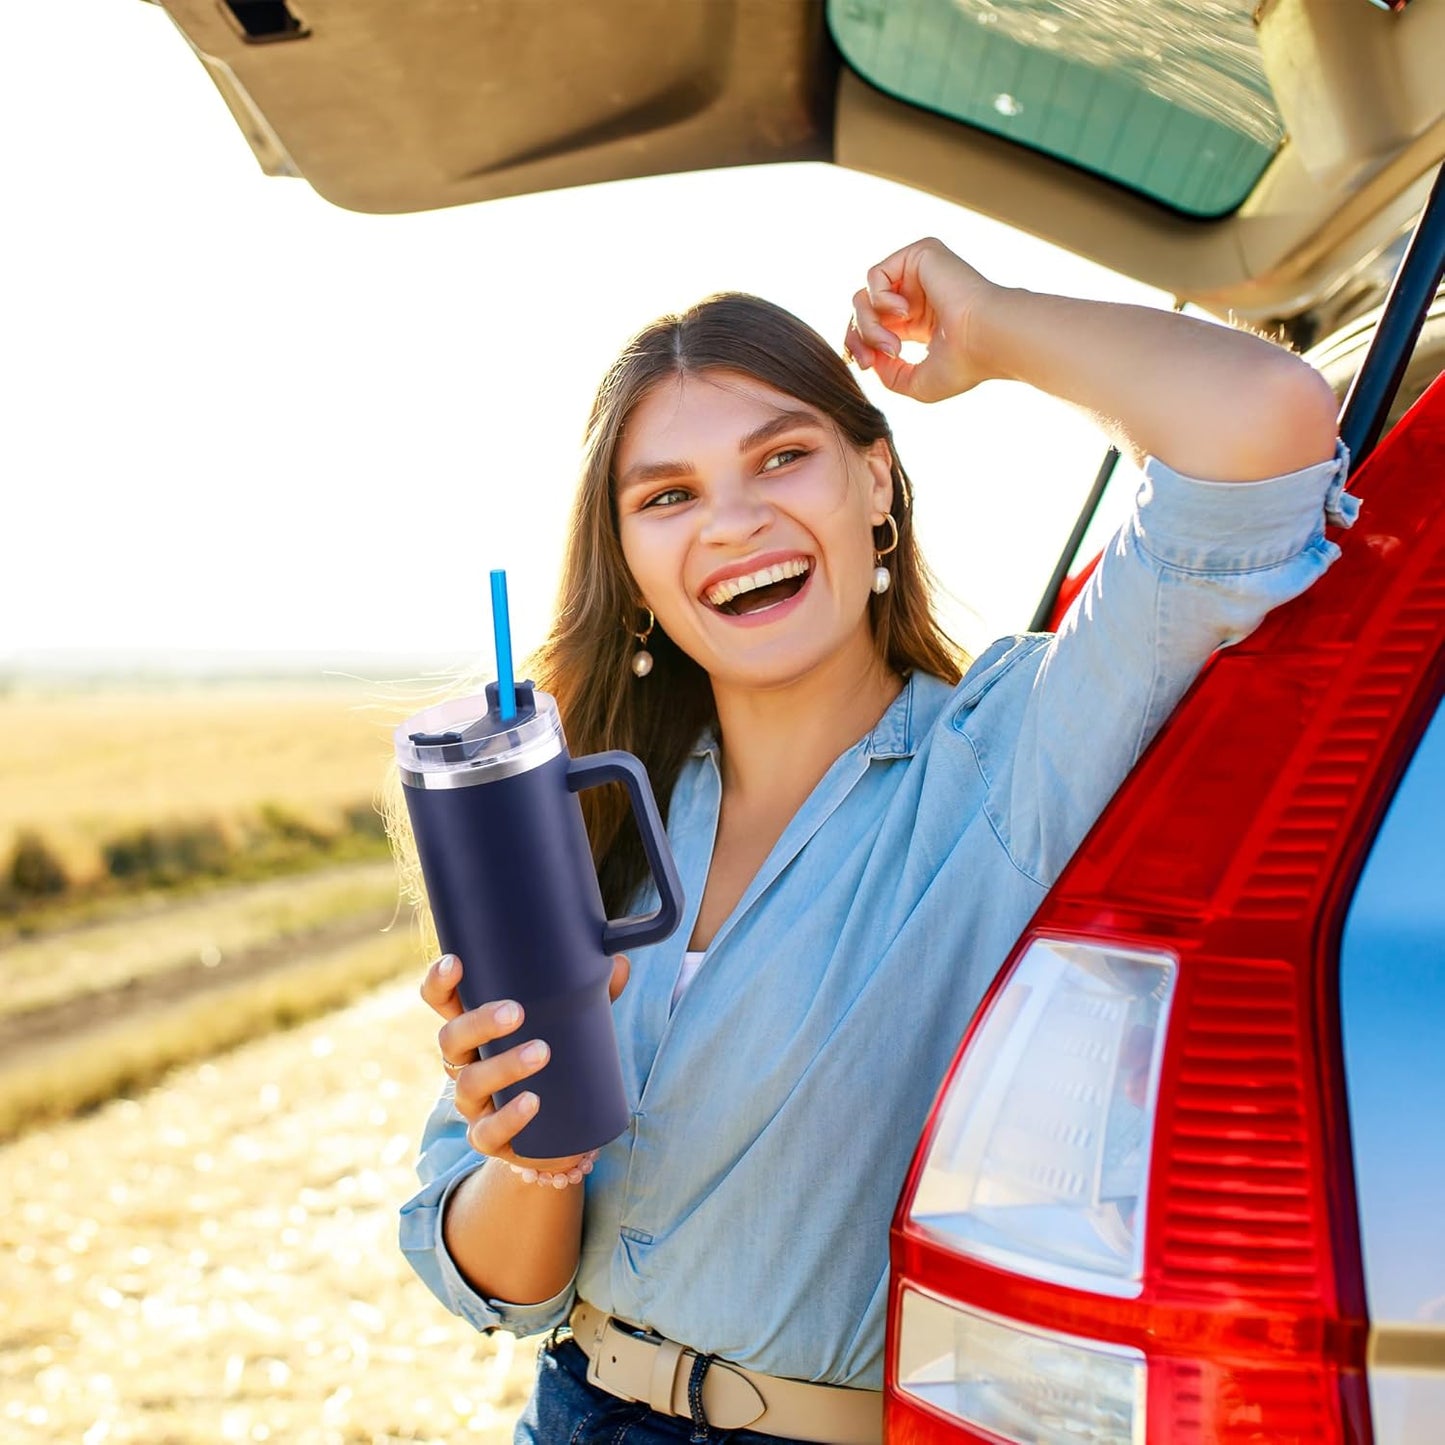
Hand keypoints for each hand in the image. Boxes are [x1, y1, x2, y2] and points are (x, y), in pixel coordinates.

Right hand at [419, 951, 630, 1171]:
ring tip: (541, 1053)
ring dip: (503, 1065)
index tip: (456, 963)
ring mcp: (472, 1103)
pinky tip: (532, 1102)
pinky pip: (487, 1131)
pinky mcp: (488, 1138)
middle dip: (478, 1023)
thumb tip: (620, 963)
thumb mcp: (572, 1026)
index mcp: (475, 1029)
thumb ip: (593, 995)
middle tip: (516, 1012)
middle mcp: (464, 1063)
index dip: (440, 983)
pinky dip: (509, 1117)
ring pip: (470, 1082)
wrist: (559, 1135)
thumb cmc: (556, 1063)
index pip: (443, 1002)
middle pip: (451, 1038)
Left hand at [844, 237, 1001, 402]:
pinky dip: (880, 300)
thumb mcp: (914, 382)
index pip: (872, 327)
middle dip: (859, 338)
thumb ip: (886, 374)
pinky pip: (875, 275)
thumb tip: (869, 356)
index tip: (865, 366)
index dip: (859, 346)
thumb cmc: (962, 365)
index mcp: (919, 322)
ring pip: (865, 296)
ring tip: (893, 346)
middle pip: (863, 311)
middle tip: (871, 361)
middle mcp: (917, 295)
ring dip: (869, 326)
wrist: (987, 339)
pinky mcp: (919, 254)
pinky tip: (905, 313)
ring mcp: (918, 274)